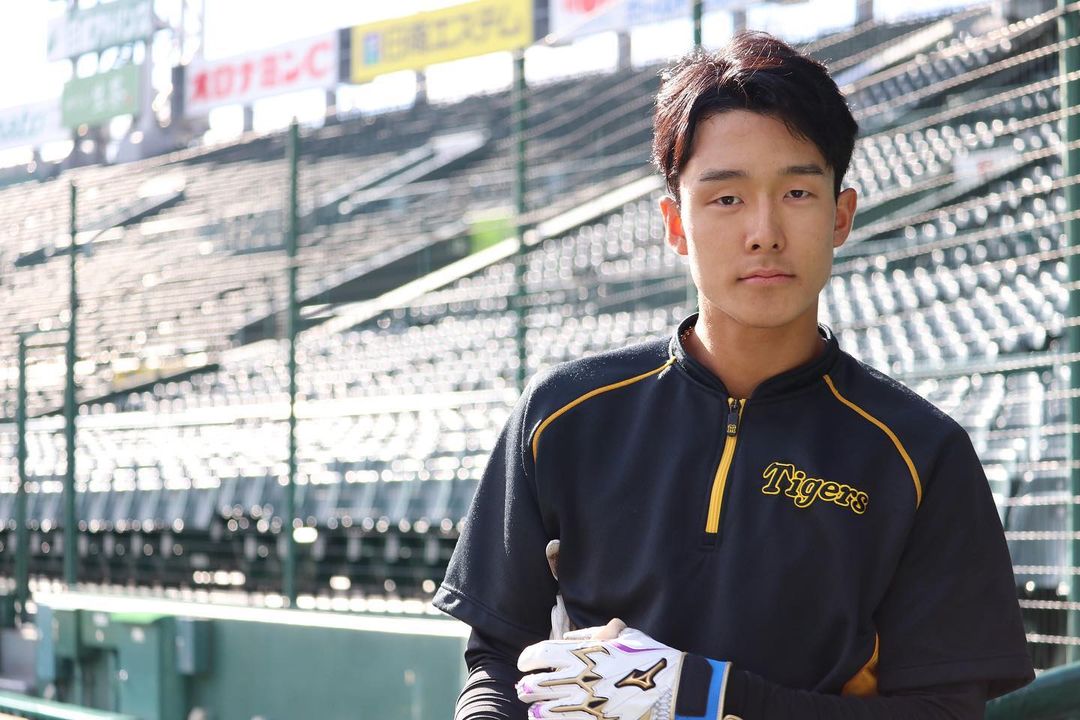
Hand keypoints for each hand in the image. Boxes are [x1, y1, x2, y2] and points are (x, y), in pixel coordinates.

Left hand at [517, 622, 689, 719]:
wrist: (674, 688)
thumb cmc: (650, 656)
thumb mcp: (624, 635)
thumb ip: (595, 634)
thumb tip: (568, 638)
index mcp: (585, 652)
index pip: (541, 654)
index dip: (528, 659)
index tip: (524, 664)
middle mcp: (582, 676)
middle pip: (539, 683)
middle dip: (528, 686)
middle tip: (524, 688)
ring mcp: (588, 701)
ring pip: (547, 707)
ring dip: (536, 707)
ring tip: (533, 708)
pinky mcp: (597, 719)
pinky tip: (545, 719)